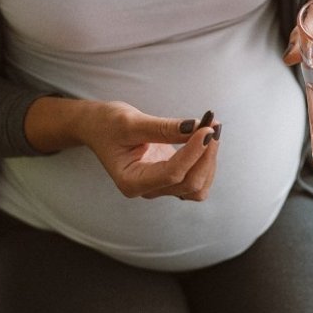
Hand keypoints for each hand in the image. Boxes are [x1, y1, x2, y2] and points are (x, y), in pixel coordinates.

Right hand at [82, 102, 220, 200]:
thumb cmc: (107, 124)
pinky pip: (197, 178)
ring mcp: (160, 186)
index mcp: (131, 181)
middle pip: (190, 183)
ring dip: (209, 160)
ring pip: (198, 186)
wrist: (99, 127)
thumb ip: (163, 128)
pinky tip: (205, 138)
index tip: (207, 128)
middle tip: (213, 124)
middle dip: (206, 155)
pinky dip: (206, 160)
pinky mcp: (170, 178)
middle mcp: (147, 190)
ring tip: (211, 128)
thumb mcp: (130, 122)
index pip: (172, 174)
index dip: (194, 152)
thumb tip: (196, 127)